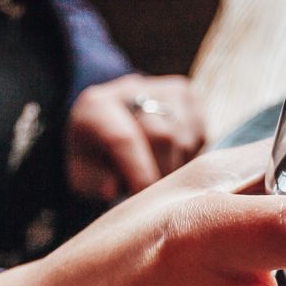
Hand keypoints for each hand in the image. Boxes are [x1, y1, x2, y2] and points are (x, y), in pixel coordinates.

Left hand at [66, 73, 206, 199]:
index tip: (144, 196)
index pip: (123, 138)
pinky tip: (173, 161)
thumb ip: (96, 181)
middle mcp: (133, 89)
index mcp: (97, 106)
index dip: (138, 172)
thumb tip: (112, 189)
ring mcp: (167, 91)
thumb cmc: (99, 154)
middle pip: (162, 136)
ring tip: (161, 176)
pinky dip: (189, 158)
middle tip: (157, 196)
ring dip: (177, 168)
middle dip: (163, 173)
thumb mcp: (85, 171)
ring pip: (185, 141)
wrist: (117, 119)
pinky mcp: (191, 98)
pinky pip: (200, 138)